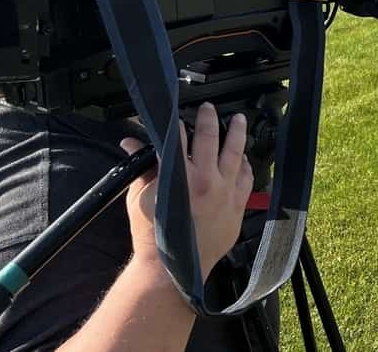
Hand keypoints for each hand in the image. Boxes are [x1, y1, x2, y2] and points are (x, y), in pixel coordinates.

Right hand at [122, 103, 253, 280]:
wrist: (172, 269)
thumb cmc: (152, 235)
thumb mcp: (140, 197)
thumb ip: (141, 167)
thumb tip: (130, 142)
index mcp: (180, 175)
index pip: (179, 138)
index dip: (177, 124)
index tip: (177, 115)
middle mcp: (207, 180)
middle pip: (211, 139)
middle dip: (210, 119)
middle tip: (209, 108)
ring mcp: (226, 193)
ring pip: (236, 154)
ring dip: (237, 134)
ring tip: (239, 120)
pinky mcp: (237, 207)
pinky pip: (247, 179)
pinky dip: (246, 166)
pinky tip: (245, 158)